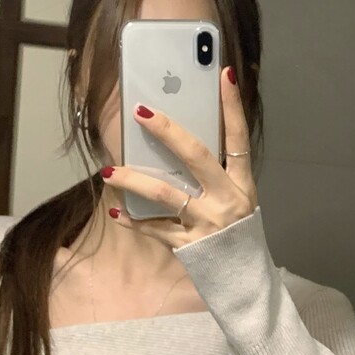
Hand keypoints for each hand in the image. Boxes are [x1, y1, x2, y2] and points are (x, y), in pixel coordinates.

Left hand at [102, 65, 257, 249]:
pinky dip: (134, 221)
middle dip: (168, 131)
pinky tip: (115, 213)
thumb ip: (216, 175)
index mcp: (242, 183)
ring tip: (109, 171)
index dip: (232, 105)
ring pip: (166, 195)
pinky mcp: (189, 245)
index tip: (223, 74)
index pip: (238, 136)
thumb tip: (177, 145)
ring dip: (134, 181)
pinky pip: (156, 229)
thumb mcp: (238, 200)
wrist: (245, 281)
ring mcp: (207, 223)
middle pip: (196, 157)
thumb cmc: (237, 235)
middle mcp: (226, 199)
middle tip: (140, 111)